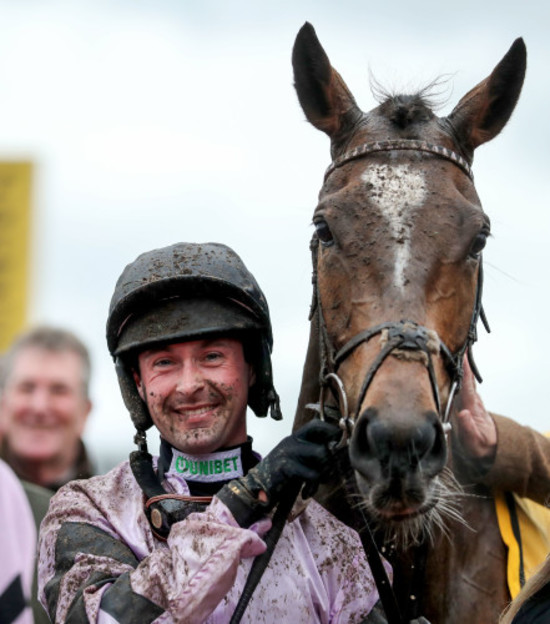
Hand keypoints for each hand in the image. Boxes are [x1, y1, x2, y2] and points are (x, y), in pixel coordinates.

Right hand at [217, 420, 339, 526]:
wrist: (255, 488)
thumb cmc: (279, 475)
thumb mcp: (296, 460)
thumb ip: (311, 455)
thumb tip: (336, 452)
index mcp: (295, 438)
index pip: (316, 425)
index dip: (331, 431)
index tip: (338, 444)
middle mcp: (292, 441)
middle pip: (324, 440)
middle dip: (332, 459)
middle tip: (328, 473)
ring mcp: (289, 452)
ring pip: (321, 454)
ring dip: (325, 473)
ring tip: (317, 484)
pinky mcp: (286, 466)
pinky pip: (312, 474)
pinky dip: (313, 486)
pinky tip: (307, 493)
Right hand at [454, 355, 496, 460]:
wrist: (487, 450)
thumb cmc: (478, 446)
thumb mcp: (474, 442)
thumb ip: (468, 429)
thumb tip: (463, 413)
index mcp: (472, 408)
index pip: (468, 386)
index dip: (465, 371)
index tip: (463, 356)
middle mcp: (471, 402)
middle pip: (466, 379)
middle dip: (462, 363)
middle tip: (456, 346)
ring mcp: (469, 402)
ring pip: (463, 382)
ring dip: (458, 367)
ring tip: (451, 353)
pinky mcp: (465, 404)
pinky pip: (460, 386)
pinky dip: (456, 376)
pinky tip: (449, 368)